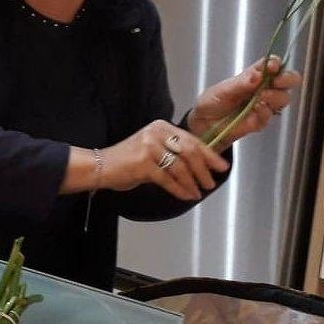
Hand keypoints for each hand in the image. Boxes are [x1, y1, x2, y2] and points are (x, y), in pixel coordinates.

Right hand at [99, 119, 230, 202]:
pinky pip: (168, 180)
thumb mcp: (153, 148)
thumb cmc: (128, 160)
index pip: (192, 140)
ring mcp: (149, 147)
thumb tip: (203, 164)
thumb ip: (174, 151)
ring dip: (192, 183)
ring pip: (180, 168)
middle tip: (210, 183)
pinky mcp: (143, 164)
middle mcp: (156, 133)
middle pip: (190, 152)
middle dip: (203, 171)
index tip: (222, 167)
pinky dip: (180, 190)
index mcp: (162, 127)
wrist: (101, 166)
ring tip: (198, 193)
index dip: (210, 155)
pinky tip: (186, 196)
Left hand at [188, 56, 302, 145]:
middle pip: (288, 80)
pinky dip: (265, 111)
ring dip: (274, 96)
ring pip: (283, 98)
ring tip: (260, 97)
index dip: (276, 63)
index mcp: (254, 75)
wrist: (204, 123)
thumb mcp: (223, 89)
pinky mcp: (261, 120)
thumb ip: (241, 83)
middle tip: (276, 82)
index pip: (272, 64)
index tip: (272, 66)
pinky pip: (270, 115)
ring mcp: (264, 104)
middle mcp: (263, 88)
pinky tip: (255, 109)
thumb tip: (258, 75)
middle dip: (286, 79)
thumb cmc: (213, 100)